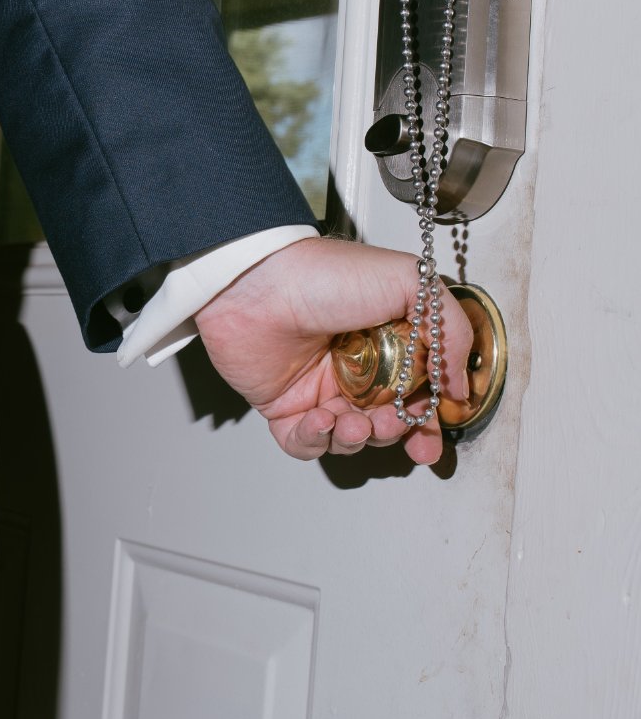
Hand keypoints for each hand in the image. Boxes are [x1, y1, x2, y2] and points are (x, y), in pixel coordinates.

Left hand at [194, 237, 472, 465]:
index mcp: (388, 343)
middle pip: (388, 423)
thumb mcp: (409, 282)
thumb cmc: (325, 274)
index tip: (434, 432)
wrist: (257, 283)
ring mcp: (319, 389)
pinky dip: (317, 440)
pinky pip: (306, 443)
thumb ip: (450, 330)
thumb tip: (461, 383)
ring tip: (355, 421)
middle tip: (393, 423)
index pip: (418, 393)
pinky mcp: (284, 407)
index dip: (429, 419)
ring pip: (350, 438)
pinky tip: (321, 419)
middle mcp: (356, 369)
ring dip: (359, 438)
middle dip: (396, 433)